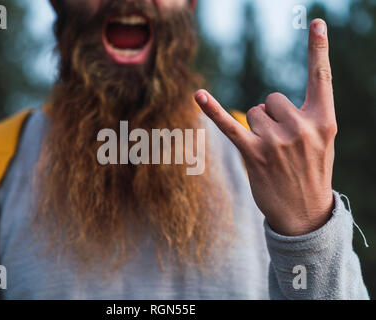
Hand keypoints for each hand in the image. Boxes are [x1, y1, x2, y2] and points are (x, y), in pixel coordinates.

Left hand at [195, 19, 336, 235]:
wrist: (305, 213)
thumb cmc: (311, 172)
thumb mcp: (321, 142)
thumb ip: (304, 117)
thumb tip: (263, 105)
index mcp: (324, 121)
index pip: (321, 77)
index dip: (319, 49)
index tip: (318, 22)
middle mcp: (301, 128)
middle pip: (270, 99)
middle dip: (272, 118)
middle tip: (282, 145)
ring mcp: (276, 142)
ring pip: (253, 112)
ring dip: (257, 129)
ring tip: (270, 153)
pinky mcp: (253, 154)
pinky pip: (230, 125)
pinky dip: (212, 110)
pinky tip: (198, 95)